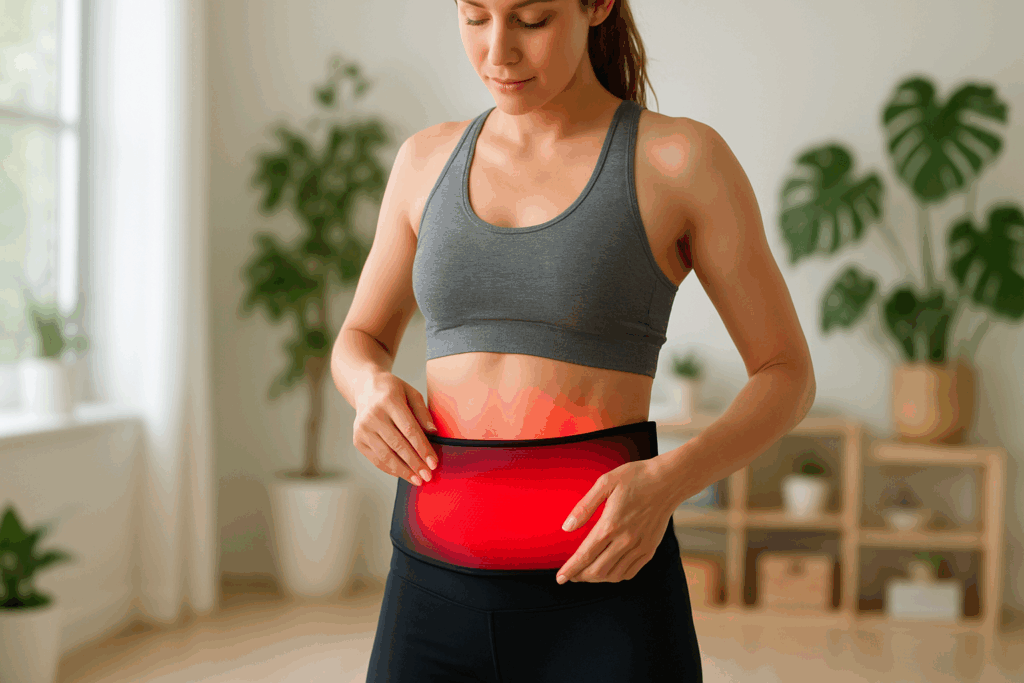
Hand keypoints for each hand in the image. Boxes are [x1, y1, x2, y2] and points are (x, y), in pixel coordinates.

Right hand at [351, 372, 438, 486]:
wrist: (365, 389)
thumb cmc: (393, 392)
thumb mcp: (411, 393)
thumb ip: (422, 412)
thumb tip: (433, 433)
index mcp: (389, 401)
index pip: (409, 429)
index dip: (422, 448)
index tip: (433, 463)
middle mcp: (373, 415)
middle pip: (397, 444)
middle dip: (414, 463)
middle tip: (428, 476)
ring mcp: (363, 429)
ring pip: (385, 455)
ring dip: (403, 471)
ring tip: (417, 480)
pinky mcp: (357, 440)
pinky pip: (376, 459)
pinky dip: (390, 469)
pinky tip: (403, 474)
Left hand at [555, 458, 679, 583]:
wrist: (668, 481)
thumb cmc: (636, 478)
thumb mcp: (605, 483)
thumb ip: (584, 507)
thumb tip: (566, 527)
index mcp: (611, 524)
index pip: (585, 555)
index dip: (570, 570)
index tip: (560, 578)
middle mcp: (626, 540)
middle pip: (598, 570)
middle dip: (580, 576)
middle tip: (570, 575)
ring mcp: (640, 547)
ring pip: (614, 575)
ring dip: (596, 579)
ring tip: (586, 574)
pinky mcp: (650, 549)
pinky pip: (630, 572)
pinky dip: (615, 577)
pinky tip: (608, 571)